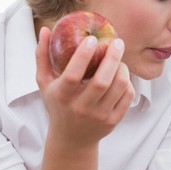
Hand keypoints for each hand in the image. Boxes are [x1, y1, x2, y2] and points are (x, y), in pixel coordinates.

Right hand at [35, 26, 134, 145]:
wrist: (71, 139)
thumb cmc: (57, 105)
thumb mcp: (44, 83)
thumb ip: (43, 56)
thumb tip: (46, 30)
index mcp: (62, 96)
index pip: (73, 75)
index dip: (83, 56)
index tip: (92, 39)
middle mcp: (80, 108)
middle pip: (102, 81)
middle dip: (112, 58)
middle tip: (117, 42)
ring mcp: (99, 116)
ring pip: (118, 87)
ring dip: (122, 68)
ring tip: (119, 58)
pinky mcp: (113, 121)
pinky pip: (127, 97)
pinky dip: (128, 82)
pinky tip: (122, 74)